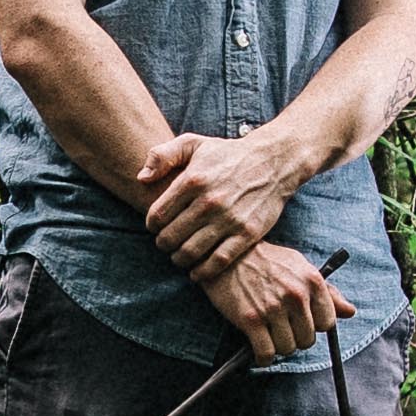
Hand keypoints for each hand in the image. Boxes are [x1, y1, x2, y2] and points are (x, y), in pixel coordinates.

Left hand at [134, 124, 307, 276]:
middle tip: (166, 243)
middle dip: (163, 244)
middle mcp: (209, 201)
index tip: (155, 227)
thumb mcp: (193, 143)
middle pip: (170, 237)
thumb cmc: (228, 154)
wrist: (273, 161)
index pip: (158, 215)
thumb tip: (141, 178)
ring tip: (179, 256)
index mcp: (193, 180)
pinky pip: (218, 262)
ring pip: (190, 252)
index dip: (151, 226)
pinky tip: (196, 271)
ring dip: (178, 259)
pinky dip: (202, 272)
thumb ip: (162, 155)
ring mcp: (229, 219)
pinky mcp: (247, 234)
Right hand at [206, 239, 349, 363]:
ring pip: (288, 349)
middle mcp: (295, 295)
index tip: (302, 321)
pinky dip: (263, 357)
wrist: (228, 256)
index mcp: (312, 281)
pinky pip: (266, 354)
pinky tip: (260, 348)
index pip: (328, 323)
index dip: (315, 326)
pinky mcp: (251, 320)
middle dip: (296, 338)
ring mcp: (273, 308)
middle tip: (282, 327)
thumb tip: (350, 312)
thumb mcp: (301, 268)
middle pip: (308, 340)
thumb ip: (327, 292)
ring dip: (279, 346)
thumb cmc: (267, 262)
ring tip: (270, 333)